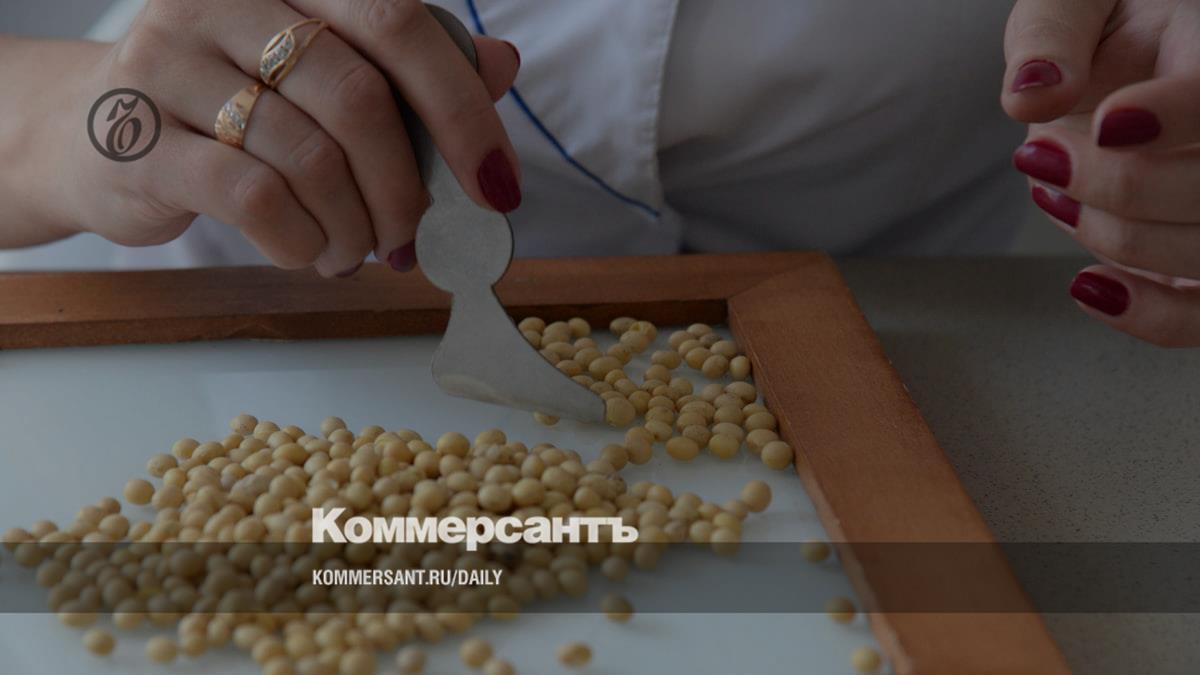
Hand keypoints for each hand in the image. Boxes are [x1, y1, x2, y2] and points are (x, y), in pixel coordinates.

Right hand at [50, 0, 519, 276]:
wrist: (93, 132)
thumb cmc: (231, 103)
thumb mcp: (323, 76)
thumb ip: (409, 67)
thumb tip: (502, 64)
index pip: (399, 23)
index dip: (462, 109)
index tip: (496, 183)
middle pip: (359, 96)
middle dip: (406, 187)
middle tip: (412, 234)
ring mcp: (171, 59)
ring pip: (309, 155)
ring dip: (353, 226)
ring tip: (354, 250)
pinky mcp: (137, 132)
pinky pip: (254, 196)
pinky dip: (302, 241)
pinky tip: (308, 252)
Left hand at [1002, 0, 1199, 346]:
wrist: (1123, 82)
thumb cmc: (1108, 38)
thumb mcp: (1076, 6)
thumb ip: (1052, 34)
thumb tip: (1032, 93)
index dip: (1172, 117)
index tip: (1107, 124)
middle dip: (1120, 186)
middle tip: (1043, 156)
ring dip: (1120, 239)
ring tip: (1061, 195)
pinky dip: (1147, 315)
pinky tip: (1090, 285)